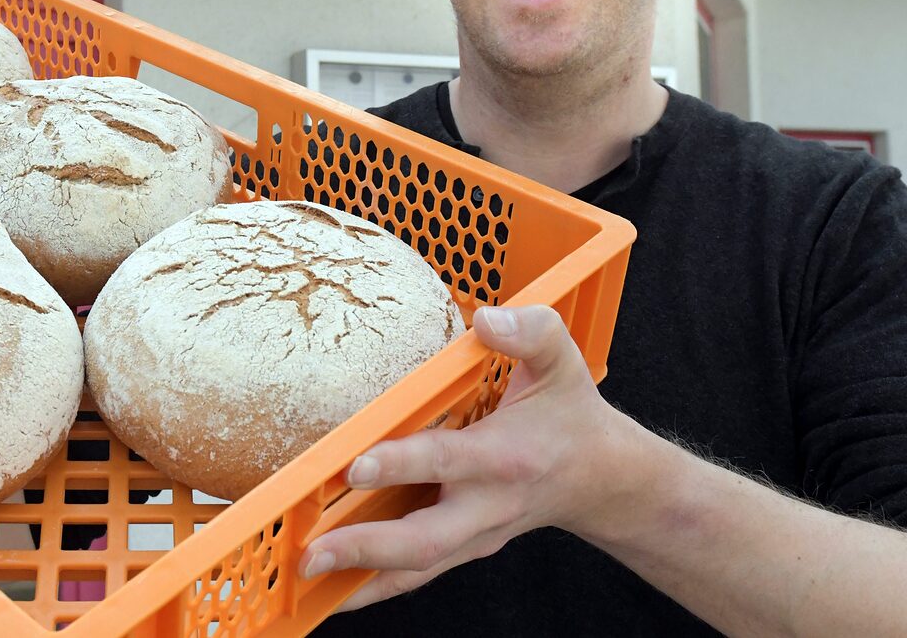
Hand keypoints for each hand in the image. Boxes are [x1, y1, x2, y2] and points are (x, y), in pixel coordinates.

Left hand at [299, 304, 633, 610]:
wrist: (601, 479)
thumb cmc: (569, 414)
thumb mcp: (561, 361)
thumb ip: (530, 331)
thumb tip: (486, 318)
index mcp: (504, 457)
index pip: (446, 461)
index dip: (401, 464)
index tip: (354, 464)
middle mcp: (486, 506)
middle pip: (425, 539)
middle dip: (366, 546)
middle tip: (313, 551)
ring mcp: (474, 536)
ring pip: (416, 569)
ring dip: (359, 576)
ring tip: (305, 575)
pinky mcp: (463, 550)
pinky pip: (415, 576)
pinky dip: (373, 587)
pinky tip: (330, 589)